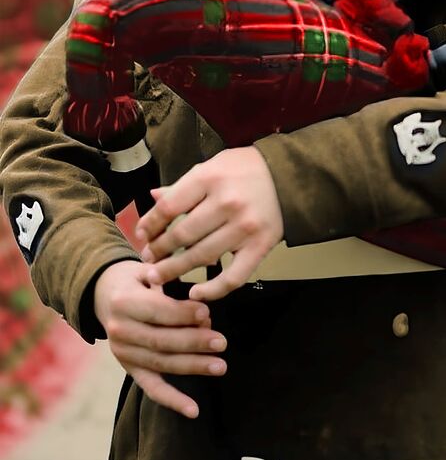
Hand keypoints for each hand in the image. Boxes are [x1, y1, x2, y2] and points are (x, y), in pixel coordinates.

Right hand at [93, 259, 226, 418]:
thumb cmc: (136, 279)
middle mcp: (120, 330)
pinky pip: (152, 388)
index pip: (158, 311)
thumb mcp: (148, 269)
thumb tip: (207, 286)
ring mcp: (123, 353)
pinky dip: (173, 400)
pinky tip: (194, 410)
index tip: (207, 313)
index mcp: (124, 302)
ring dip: (192, 367)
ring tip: (220, 366)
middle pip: (161, 341)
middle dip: (193, 343)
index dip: (183, 314)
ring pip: (161, 364)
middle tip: (221, 343)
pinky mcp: (130, 369)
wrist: (103, 294)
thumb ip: (172, 278)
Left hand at [135, 147, 283, 300]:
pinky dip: (212, 290)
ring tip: (158, 277)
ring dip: (175, 271)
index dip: (150, 224)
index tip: (141, 235)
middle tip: (148, 260)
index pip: (169, 207)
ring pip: (202, 257)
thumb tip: (153, 197)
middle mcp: (226, 203)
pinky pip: (233, 276)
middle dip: (159, 251)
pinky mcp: (260, 246)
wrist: (289, 175)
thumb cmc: (246, 169)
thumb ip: (184, 185)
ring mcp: (244, 227)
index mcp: (210, 178)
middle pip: (181, 235)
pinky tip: (195, 293)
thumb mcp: (212, 166)